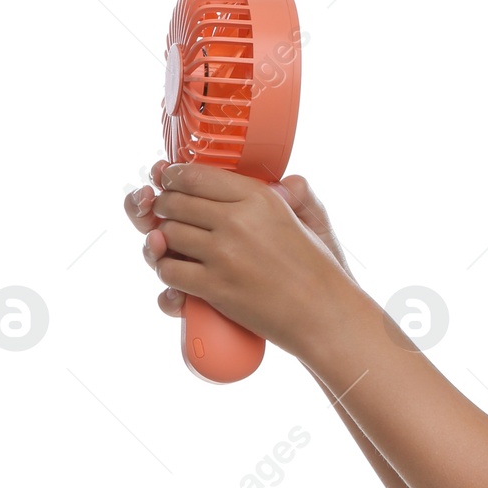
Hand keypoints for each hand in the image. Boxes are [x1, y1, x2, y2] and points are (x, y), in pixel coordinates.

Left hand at [123, 159, 361, 357]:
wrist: (323, 313)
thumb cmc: (317, 268)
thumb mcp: (308, 218)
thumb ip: (292, 193)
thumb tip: (279, 181)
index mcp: (259, 197)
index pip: (195, 175)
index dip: (173, 177)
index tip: (169, 182)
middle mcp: (238, 220)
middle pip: (174, 202)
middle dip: (165, 208)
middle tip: (169, 215)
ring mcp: (224, 254)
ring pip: (167, 235)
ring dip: (164, 241)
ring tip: (174, 244)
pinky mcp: (214, 286)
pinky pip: (168, 270)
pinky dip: (167, 270)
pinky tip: (179, 270)